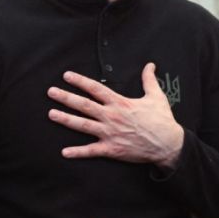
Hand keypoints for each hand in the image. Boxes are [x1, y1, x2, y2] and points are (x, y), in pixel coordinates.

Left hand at [47, 63, 184, 169]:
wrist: (168, 144)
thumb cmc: (162, 120)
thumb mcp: (157, 96)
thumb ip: (149, 80)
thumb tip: (150, 65)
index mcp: (120, 103)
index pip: (96, 89)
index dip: (80, 81)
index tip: (67, 76)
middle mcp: (112, 116)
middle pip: (84, 105)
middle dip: (66, 97)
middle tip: (51, 92)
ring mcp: (110, 133)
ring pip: (82, 125)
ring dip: (65, 119)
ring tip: (51, 114)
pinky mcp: (112, 149)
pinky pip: (91, 151)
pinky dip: (78, 152)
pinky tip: (64, 152)